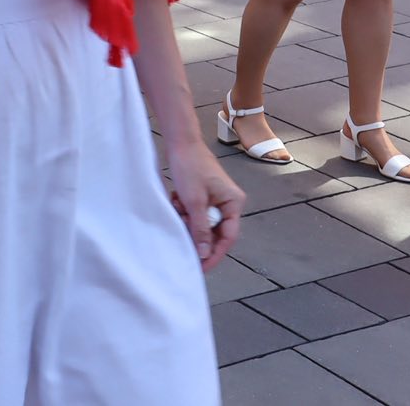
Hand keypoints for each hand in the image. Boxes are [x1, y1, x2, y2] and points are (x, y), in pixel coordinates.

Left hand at [166, 142, 244, 270]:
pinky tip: (176, 200)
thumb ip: (200, 229)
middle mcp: (228, 202)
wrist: (180, 141)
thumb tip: (204, 253)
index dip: (214, 254)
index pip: (228, 237)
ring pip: (202, 222)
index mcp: (233, 203)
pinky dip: (184, 211)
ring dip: (188, 220)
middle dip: (196, 233)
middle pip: (214, 231)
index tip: (201, 267)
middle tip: (182, 233)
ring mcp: (216, 198)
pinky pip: (195, 213)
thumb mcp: (194, 201)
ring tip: (178, 207)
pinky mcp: (204, 195)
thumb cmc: (190, 167)